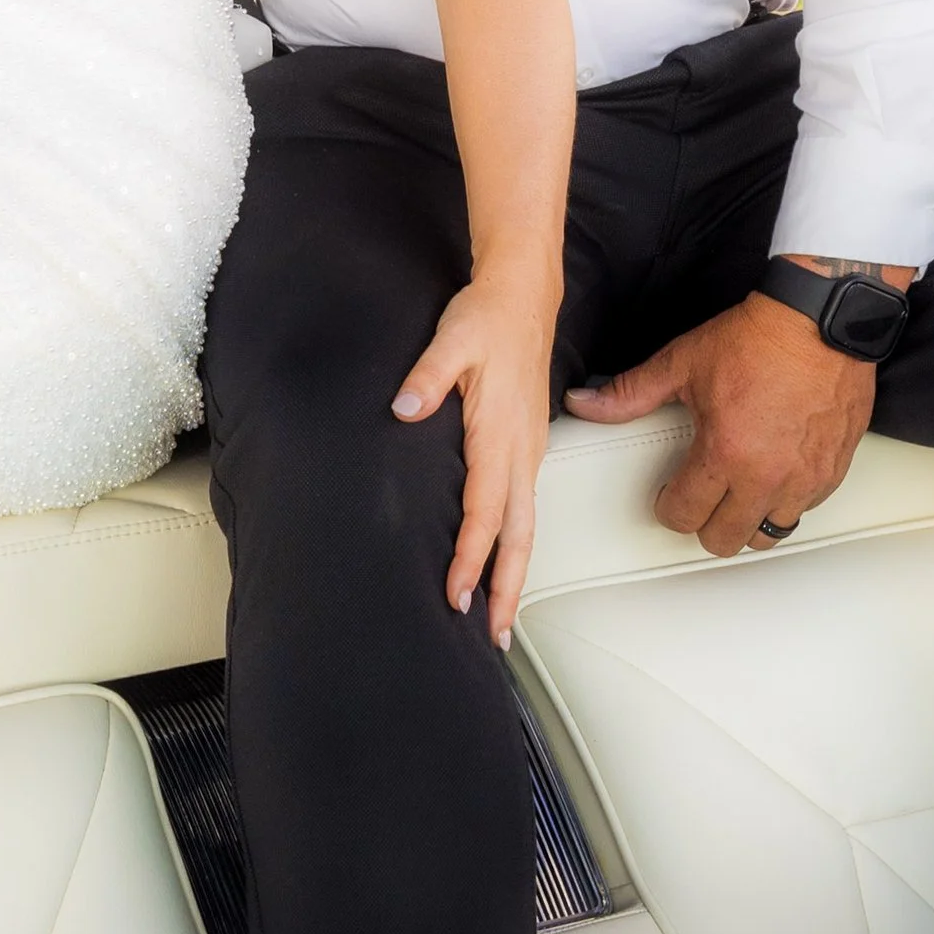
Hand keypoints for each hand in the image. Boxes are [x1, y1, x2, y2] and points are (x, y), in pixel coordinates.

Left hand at [392, 278, 556, 642]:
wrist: (522, 296)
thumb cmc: (487, 318)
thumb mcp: (452, 340)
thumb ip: (427, 375)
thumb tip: (405, 408)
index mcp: (500, 434)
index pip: (485, 512)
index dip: (470, 557)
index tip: (456, 594)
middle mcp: (521, 451)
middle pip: (518, 537)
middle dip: (508, 589)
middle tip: (496, 636)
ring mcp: (528, 451)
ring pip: (525, 528)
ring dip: (514, 574)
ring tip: (502, 617)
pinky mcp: (526, 447)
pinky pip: (523, 509)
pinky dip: (515, 544)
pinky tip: (502, 561)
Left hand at [563, 291, 875, 555]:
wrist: (819, 320)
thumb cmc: (758, 339)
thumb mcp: (682, 364)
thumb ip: (629, 393)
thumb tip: (584, 402)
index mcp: (725, 453)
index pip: (685, 516)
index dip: (669, 507)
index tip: (670, 495)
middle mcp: (767, 475)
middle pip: (725, 540)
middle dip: (705, 523)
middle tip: (701, 497)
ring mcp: (804, 478)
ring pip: (767, 534)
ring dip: (747, 521)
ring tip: (736, 495)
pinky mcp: (832, 472)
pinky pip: (803, 512)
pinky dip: (785, 504)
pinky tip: (773, 479)